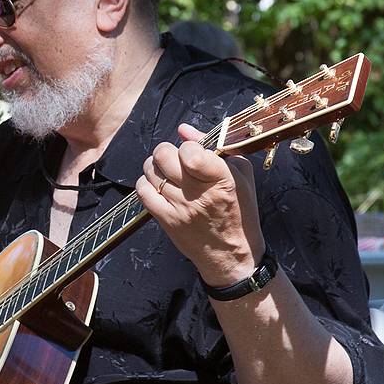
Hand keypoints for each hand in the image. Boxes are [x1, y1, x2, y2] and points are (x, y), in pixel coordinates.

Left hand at [135, 123, 265, 286]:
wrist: (230, 254)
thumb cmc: (238, 211)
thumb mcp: (240, 175)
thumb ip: (214, 147)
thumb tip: (184, 129)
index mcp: (222, 181)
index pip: (190, 153)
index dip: (187, 147)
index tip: (192, 153)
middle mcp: (199, 194)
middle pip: (164, 157)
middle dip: (166, 151)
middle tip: (172, 157)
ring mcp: (180, 208)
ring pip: (151, 172)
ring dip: (154, 165)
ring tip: (164, 170)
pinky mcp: (166, 220)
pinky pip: (143, 192)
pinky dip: (145, 182)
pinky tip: (156, 184)